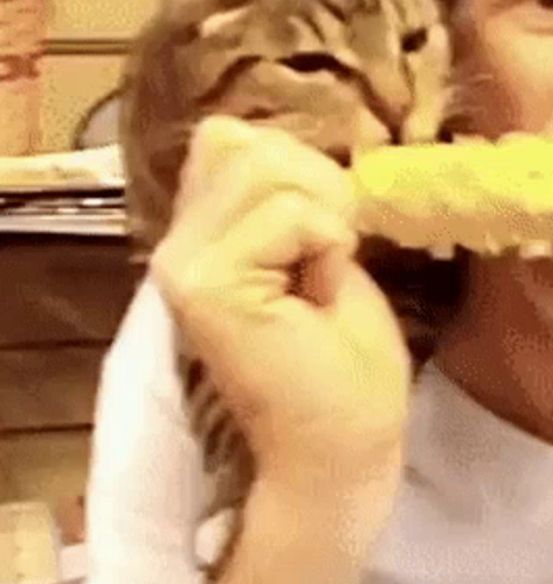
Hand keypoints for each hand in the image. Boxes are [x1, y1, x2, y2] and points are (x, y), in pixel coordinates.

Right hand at [150, 115, 412, 488]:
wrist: (342, 446)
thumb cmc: (344, 359)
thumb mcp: (319, 250)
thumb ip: (284, 196)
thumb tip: (281, 143)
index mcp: (202, 232)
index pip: (230, 136)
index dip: (296, 170)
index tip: (319, 239)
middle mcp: (178, 242)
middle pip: (250, 142)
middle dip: (318, 189)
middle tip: (327, 260)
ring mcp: (183, 263)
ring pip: (270, 168)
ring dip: (325, 219)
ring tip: (321, 280)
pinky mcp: (205, 284)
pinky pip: (292, 214)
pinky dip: (329, 246)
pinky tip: (318, 297)